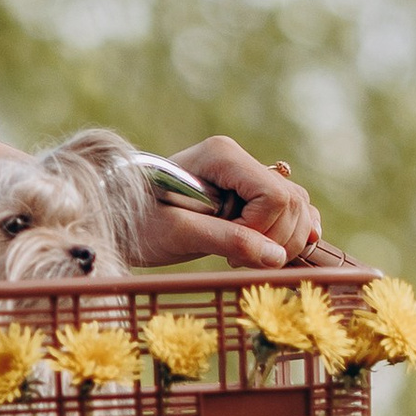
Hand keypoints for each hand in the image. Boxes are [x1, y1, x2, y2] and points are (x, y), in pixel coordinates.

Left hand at [138, 138, 325, 271]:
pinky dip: (292, 237)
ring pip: (299, 209)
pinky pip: (294, 213)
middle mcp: (240, 161)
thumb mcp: (178, 233)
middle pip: (293, 203)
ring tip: (240, 257)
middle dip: (275, 240)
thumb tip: (277, 258)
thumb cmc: (137, 221)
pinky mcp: (252, 198)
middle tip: (233, 259)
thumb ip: (228, 240)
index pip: (275, 196)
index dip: (262, 229)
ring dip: (284, 243)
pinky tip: (271, 255)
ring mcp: (249, 178)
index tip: (229, 248)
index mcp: (223, 156)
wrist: (117, 218)